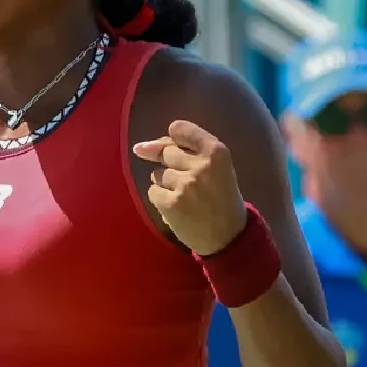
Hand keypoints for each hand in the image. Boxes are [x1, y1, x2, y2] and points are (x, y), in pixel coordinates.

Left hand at [133, 120, 247, 255]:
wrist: (228, 237)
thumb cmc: (220, 197)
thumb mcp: (215, 167)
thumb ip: (182, 149)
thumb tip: (138, 147)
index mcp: (217, 151)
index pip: (179, 128)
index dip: (174, 141)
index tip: (182, 154)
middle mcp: (202, 165)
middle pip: (166, 152)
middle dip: (172, 166)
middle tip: (191, 184)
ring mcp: (185, 185)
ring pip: (157, 174)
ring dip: (167, 185)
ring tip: (188, 198)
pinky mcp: (172, 204)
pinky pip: (152, 192)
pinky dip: (162, 200)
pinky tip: (179, 208)